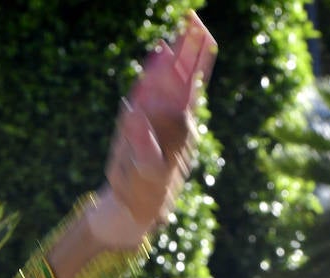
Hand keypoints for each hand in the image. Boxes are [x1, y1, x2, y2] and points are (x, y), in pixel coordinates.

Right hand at [102, 14, 216, 236]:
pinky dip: (156, 70)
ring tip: (184, 26)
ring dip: (177, 53)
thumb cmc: (143, 192)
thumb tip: (133, 113)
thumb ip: (141, 144)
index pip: (191, 80)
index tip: (195, 26)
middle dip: (189, 45)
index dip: (194, 52)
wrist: (137, 206)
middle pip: (186, 73)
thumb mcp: (143, 172)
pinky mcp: (146, 120)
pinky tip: (160, 51)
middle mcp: (174, 117)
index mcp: (180, 124)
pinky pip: (153, 90)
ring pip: (173, 79)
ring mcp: (161, 118)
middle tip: (194, 17)